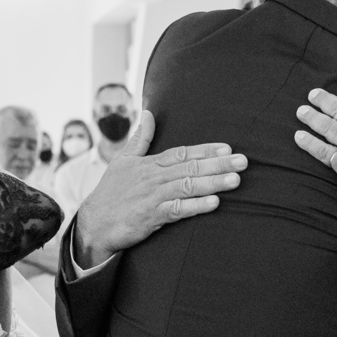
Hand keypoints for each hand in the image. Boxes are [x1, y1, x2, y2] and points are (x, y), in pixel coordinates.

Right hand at [73, 110, 247, 267]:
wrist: (93, 223)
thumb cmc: (110, 192)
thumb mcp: (122, 160)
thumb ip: (140, 138)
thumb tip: (148, 112)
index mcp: (150, 164)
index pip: (182, 153)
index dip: (205, 149)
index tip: (228, 147)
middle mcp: (154, 177)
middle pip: (190, 167)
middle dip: (218, 164)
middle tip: (243, 162)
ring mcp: (153, 196)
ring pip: (187, 186)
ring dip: (213, 183)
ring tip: (235, 180)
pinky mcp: (150, 216)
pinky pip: (177, 210)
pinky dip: (196, 206)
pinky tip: (214, 203)